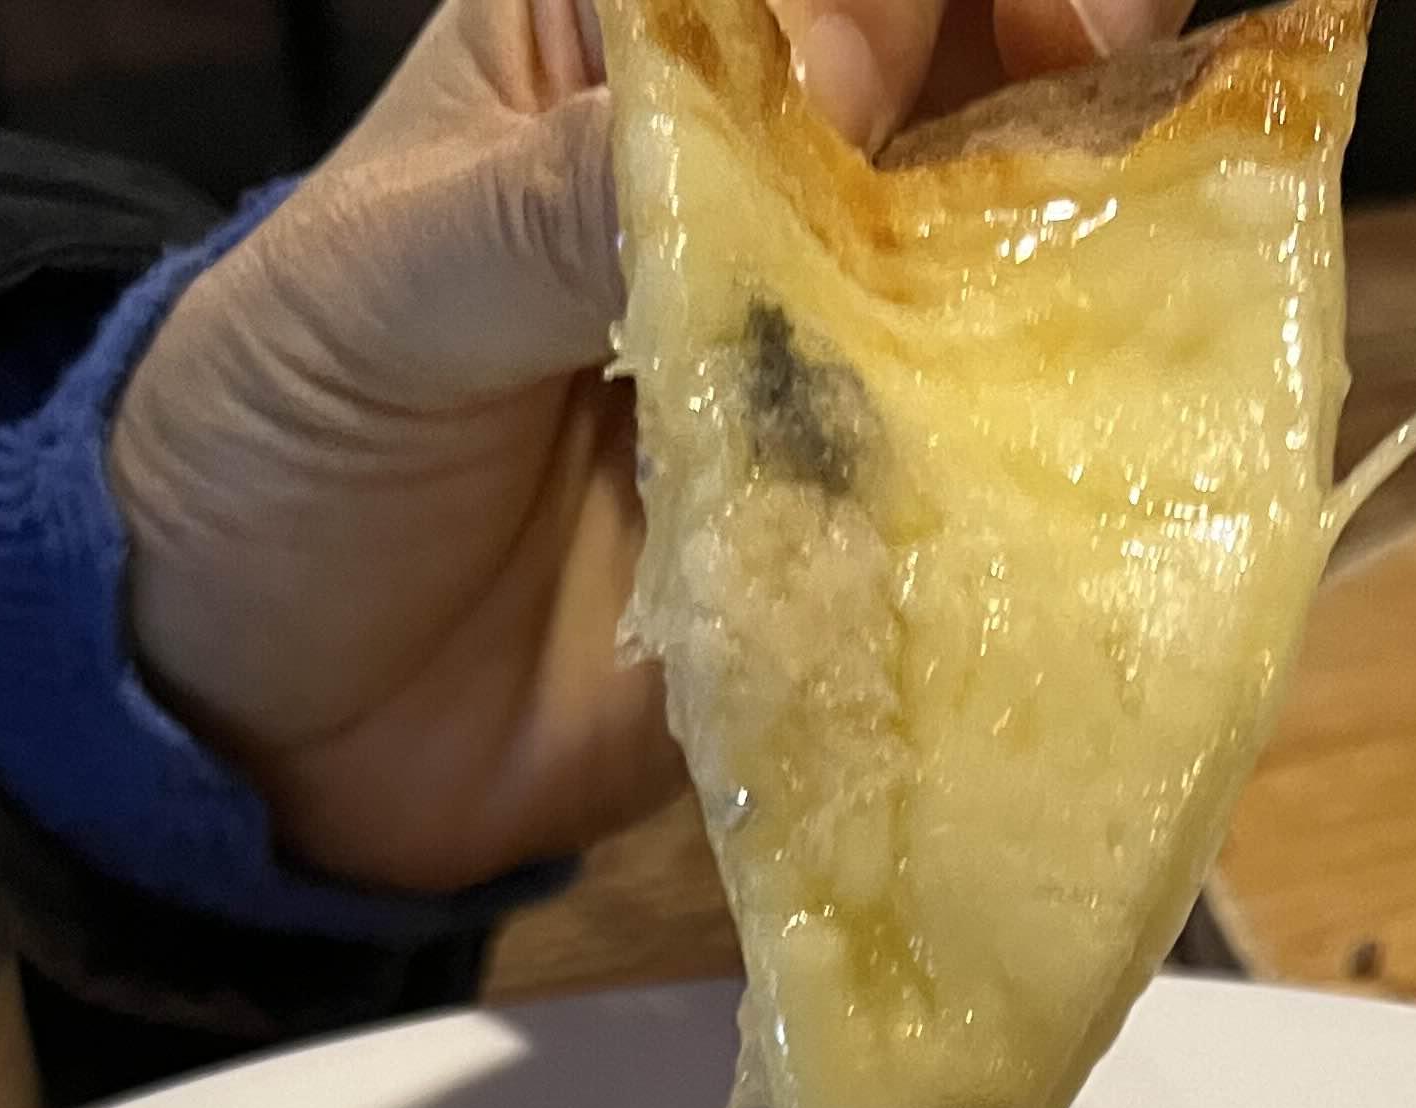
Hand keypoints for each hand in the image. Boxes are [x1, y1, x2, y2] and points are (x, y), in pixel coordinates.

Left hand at [107, 0, 1194, 896]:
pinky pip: (990, 469)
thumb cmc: (273, 449)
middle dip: (1084, 89)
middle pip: (981, 67)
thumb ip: (559, 209)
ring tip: (1148, 318)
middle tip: (1130, 172)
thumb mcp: (374, 295)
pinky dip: (1055, 470)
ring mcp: (828, 347)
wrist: (267, 731)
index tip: (1006, 44)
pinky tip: (1104, 471)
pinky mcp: (859, 519)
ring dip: (1096, 278)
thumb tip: (774, 128)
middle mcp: (763, 168)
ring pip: (1020, 258)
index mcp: (633, 44)